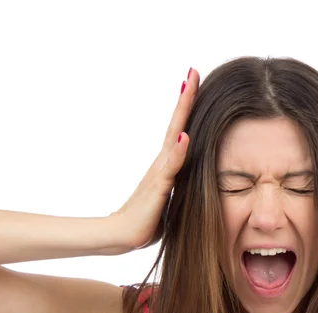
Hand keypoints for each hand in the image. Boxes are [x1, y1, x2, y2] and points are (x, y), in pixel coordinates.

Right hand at [110, 68, 198, 249]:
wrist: (122, 236)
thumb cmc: (146, 220)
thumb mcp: (169, 199)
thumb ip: (178, 186)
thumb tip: (191, 181)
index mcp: (167, 165)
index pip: (179, 130)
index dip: (187, 108)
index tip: (194, 82)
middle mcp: (162, 162)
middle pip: (176, 123)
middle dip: (186, 97)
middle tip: (192, 71)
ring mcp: (159, 172)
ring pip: (174, 137)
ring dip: (182, 112)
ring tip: (188, 87)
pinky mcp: (158, 188)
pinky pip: (170, 168)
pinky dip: (177, 152)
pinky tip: (184, 136)